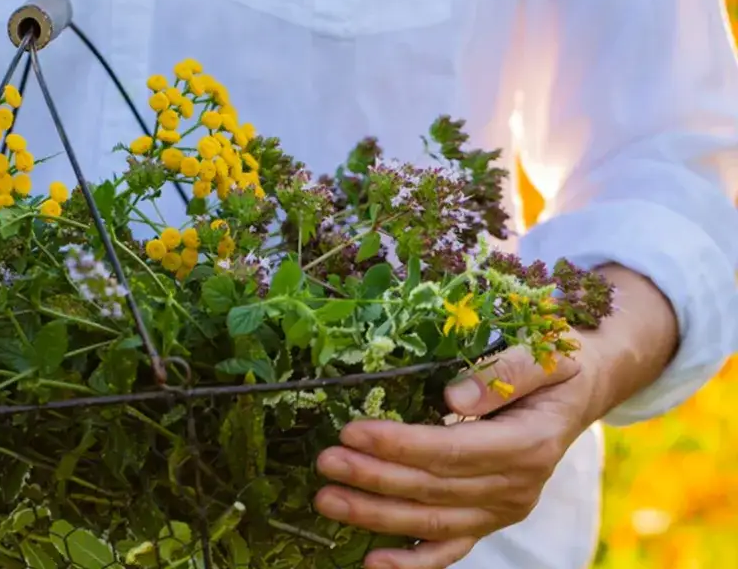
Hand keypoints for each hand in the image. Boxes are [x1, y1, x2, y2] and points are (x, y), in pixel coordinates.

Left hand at [313, 342, 600, 568]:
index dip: (400, 445)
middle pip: (434, 488)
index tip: (352, 432)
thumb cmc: (553, 367)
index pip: (453, 450)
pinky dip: (411, 561)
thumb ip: (504, 372)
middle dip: (374, 478)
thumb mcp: (542, 355)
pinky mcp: (488, 520)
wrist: (578, 392)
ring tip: (328, 499)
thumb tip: (455, 396)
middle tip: (325, 462)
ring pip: (432, 521)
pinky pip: (449, 549)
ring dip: (376, 515)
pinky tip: (371, 561)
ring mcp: (502, 509)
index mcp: (529, 444)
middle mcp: (517, 486)